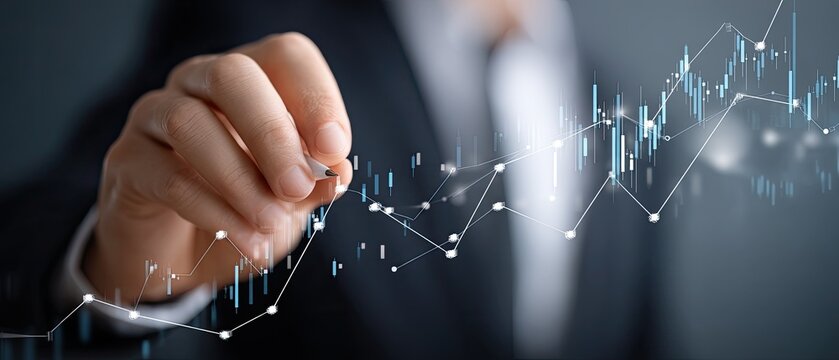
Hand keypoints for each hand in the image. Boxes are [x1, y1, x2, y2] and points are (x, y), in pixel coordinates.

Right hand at [84, 33, 352, 303]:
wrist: (184, 257)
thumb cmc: (246, 211)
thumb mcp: (292, 202)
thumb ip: (315, 182)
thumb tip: (338, 172)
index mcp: (253, 79)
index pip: (285, 57)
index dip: (315, 97)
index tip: (335, 150)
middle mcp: (199, 83)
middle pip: (233, 76)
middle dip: (273, 134)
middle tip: (299, 187)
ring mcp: (155, 116)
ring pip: (189, 122)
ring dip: (239, 179)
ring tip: (271, 223)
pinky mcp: (127, 160)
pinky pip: (167, 175)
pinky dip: (214, 211)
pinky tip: (246, 240)